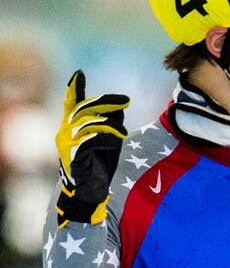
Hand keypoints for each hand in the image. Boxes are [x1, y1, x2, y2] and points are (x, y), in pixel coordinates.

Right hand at [55, 69, 129, 227]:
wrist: (91, 192)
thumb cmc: (100, 166)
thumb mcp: (109, 141)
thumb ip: (112, 124)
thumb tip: (119, 108)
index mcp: (71, 126)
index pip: (71, 103)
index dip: (74, 88)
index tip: (79, 74)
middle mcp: (65, 131)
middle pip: (85, 108)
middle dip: (107, 102)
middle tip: (126, 100)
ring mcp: (67, 142)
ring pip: (90, 123)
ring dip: (111, 126)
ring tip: (123, 134)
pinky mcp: (73, 155)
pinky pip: (91, 139)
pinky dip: (107, 139)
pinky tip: (116, 142)